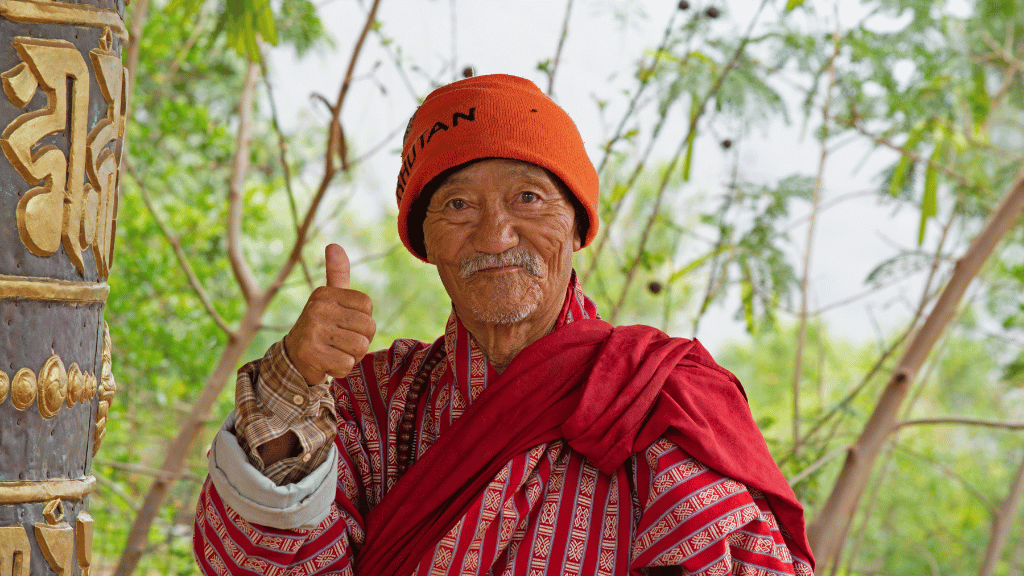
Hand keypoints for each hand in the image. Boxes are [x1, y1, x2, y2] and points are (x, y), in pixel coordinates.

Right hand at [284, 244, 375, 384]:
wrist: (293, 359)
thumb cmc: (320, 326)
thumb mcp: (328, 299)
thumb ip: (337, 274)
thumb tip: (334, 245)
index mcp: (324, 293)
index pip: (367, 305)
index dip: (363, 320)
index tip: (346, 324)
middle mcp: (317, 309)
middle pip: (368, 328)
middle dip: (360, 340)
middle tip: (340, 342)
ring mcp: (313, 331)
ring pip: (360, 347)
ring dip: (352, 355)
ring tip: (334, 351)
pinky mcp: (312, 354)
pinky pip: (348, 364)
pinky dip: (341, 369)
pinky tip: (327, 363)